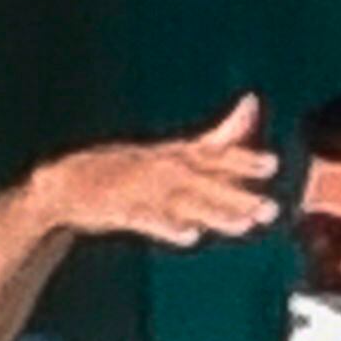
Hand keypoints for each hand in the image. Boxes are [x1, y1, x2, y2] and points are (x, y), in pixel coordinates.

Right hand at [23, 94, 282, 250]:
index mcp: (177, 154)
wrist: (68, 183)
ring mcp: (143, 189)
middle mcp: (164, 168)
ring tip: (244, 227)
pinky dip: (169, 227)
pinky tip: (190, 237)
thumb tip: (253, 103)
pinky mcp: (122, 210)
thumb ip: (218, 135)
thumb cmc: (127, 167)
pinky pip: (149, 220)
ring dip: (216, 214)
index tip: (272, 166)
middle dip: (240, 195)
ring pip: (186, 203)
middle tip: (270, 210)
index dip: (244, 160)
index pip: (216, 155)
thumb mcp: (174, 148)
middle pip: (207, 182)